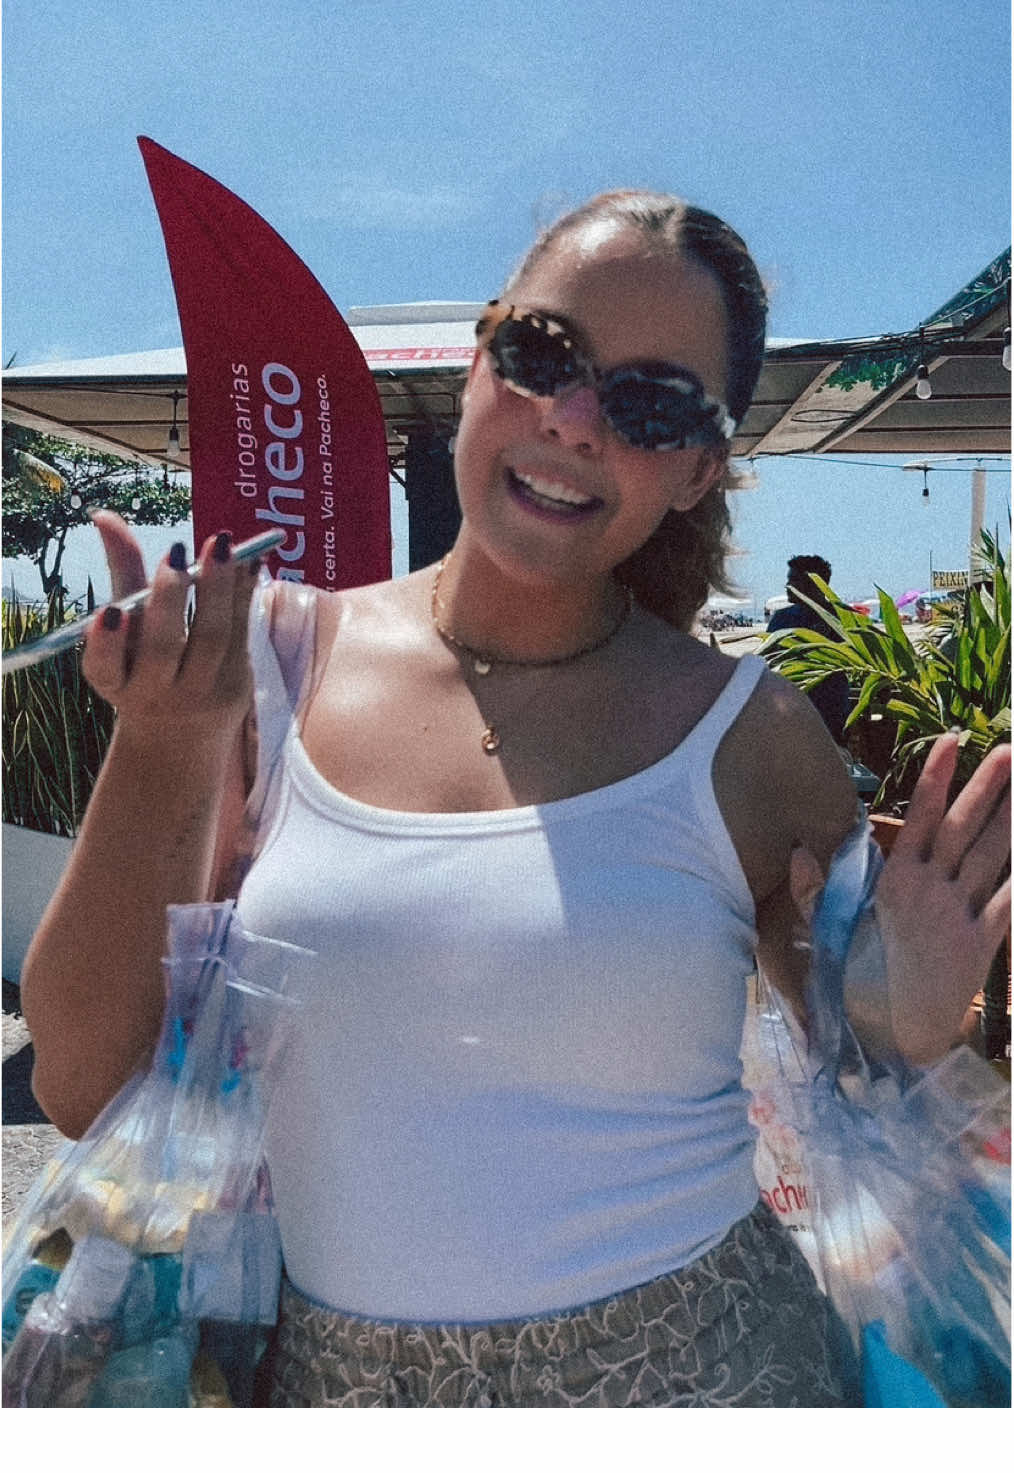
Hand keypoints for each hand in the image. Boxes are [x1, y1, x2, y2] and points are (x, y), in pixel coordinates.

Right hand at [82, 511, 257, 750]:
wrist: (182, 734)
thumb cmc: (145, 664)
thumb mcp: (126, 626)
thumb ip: (121, 572)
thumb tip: (104, 515)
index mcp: (114, 680)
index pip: (103, 667)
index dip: (106, 643)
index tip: (109, 613)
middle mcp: (152, 693)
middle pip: (163, 647)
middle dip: (169, 598)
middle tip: (176, 552)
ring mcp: (198, 694)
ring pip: (211, 639)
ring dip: (217, 590)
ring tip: (219, 546)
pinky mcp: (235, 688)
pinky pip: (241, 635)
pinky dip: (243, 595)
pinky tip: (247, 562)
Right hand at [791, 735, 1010, 1064]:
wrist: (889, 1038)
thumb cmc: (858, 984)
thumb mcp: (831, 934)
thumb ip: (818, 892)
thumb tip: (799, 851)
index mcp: (892, 883)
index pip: (919, 818)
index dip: (937, 778)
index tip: (954, 741)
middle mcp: (927, 891)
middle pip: (964, 828)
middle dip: (988, 786)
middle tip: (1010, 751)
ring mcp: (957, 916)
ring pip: (992, 856)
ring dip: (1012, 818)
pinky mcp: (982, 945)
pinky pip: (1010, 903)